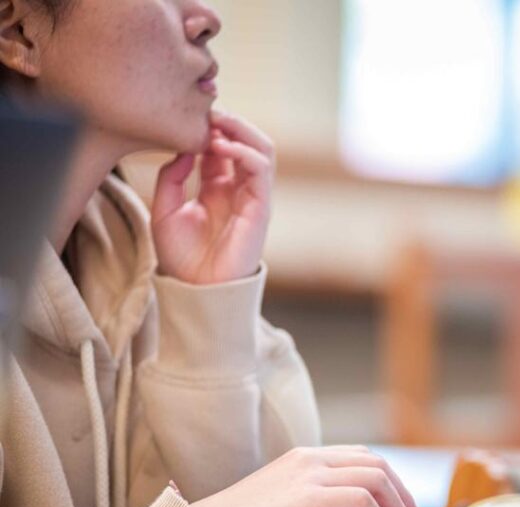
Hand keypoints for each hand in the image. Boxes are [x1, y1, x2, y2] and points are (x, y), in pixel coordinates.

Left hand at [151, 110, 274, 284]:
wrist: (196, 289)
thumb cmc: (181, 257)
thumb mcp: (164, 209)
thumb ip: (172, 177)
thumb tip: (186, 148)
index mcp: (216, 188)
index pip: (221, 146)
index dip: (209, 127)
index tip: (188, 116)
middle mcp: (238, 189)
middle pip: (246, 142)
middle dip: (229, 123)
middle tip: (206, 112)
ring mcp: (252, 196)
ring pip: (261, 149)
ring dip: (241, 131)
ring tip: (217, 124)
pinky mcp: (260, 207)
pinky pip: (261, 170)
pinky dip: (244, 152)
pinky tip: (220, 147)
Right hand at [190, 446, 424, 506]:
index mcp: (306, 457)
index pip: (362, 456)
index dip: (389, 480)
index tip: (401, 506)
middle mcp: (312, 458)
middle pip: (376, 463)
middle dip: (401, 491)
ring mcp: (311, 474)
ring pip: (375, 476)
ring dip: (396, 504)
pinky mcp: (309, 495)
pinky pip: (361, 498)